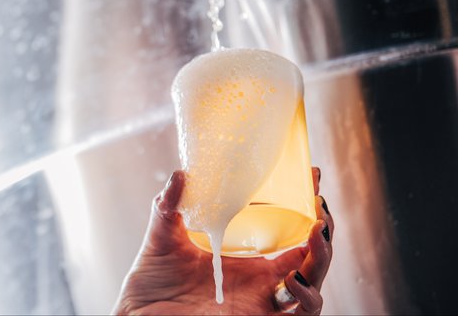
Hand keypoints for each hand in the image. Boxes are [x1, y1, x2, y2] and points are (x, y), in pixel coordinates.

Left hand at [113, 167, 332, 314]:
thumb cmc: (151, 284)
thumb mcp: (162, 238)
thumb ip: (169, 207)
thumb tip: (179, 174)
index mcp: (247, 260)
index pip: (289, 233)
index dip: (305, 208)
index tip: (311, 177)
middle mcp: (261, 283)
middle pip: (311, 258)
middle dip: (324, 231)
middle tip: (319, 206)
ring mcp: (262, 304)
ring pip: (312, 285)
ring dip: (322, 260)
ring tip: (316, 233)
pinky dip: (306, 297)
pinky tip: (294, 277)